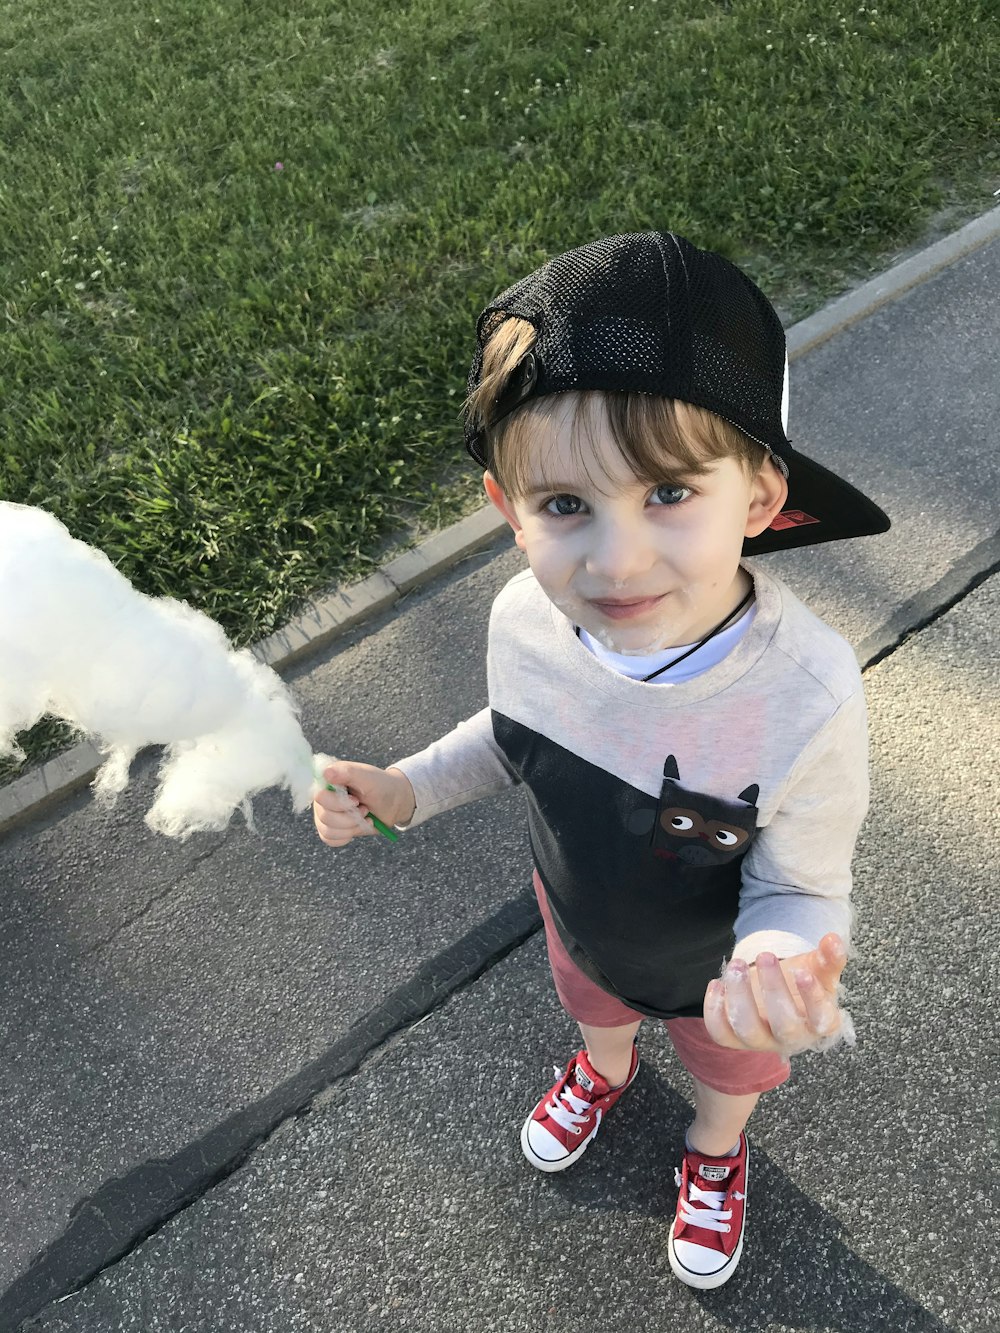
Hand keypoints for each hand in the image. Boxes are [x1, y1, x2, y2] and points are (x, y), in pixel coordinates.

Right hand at [312, 760, 414, 847]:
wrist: (392, 803)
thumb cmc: (380, 786)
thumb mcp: (368, 777)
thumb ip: (348, 772)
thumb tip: (326, 773)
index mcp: (328, 780)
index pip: (320, 796)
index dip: (339, 803)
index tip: (356, 801)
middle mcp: (323, 796)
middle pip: (324, 816)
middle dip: (350, 817)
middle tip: (365, 809)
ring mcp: (325, 812)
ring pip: (327, 830)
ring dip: (351, 827)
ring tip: (365, 817)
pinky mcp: (330, 828)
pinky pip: (330, 839)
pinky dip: (347, 836)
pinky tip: (358, 826)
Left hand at [703, 933, 850, 1055]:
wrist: (776, 994)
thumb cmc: (800, 983)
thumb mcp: (818, 970)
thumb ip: (828, 957)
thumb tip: (833, 939)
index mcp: (821, 1023)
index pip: (821, 1018)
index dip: (811, 997)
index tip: (800, 971)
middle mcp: (793, 1038)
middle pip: (784, 1025)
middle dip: (773, 989)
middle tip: (765, 956)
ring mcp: (762, 1041)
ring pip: (748, 1030)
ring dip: (739, 996)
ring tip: (736, 965)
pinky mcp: (735, 1038)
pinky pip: (721, 1033)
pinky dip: (714, 1009)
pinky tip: (718, 983)